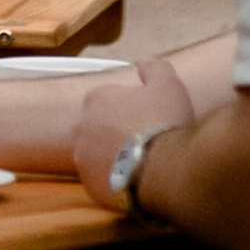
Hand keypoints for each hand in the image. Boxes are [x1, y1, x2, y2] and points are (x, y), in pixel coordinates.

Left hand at [73, 56, 196, 210]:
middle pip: (102, 127)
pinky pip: (102, 180)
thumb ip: (154, 68)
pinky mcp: (89, 185)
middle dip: (119, 133)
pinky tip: (136, 181)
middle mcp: (81, 127)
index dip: (133, 109)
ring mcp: (82, 158)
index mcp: (96, 99)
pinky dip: (115, 180)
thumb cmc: (164, 123)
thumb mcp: (167, 85)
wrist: (163, 170)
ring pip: (100, 155)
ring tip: (142, 164)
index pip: (111, 100)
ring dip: (116, 157)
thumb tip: (143, 64)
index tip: (149, 118)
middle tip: (146, 141)